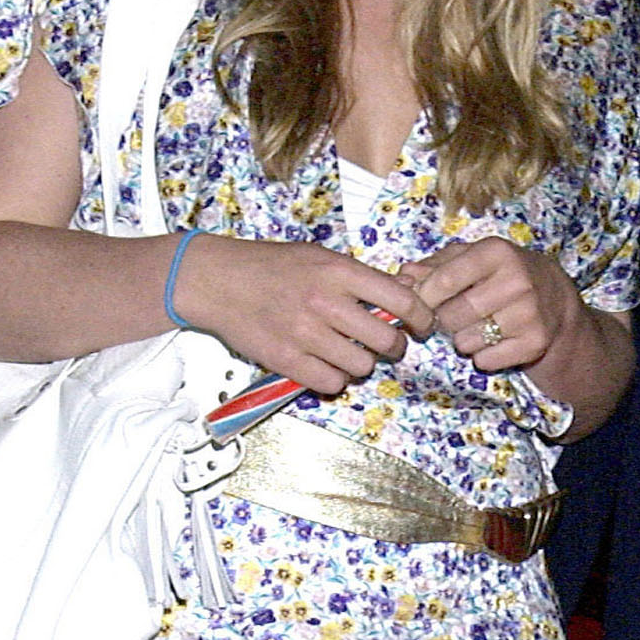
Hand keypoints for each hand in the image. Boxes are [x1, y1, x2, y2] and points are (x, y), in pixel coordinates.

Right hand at [177, 237, 431, 397]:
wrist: (217, 280)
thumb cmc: (270, 266)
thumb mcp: (319, 256)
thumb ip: (359, 276)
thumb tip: (406, 290)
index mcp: (338, 271)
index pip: (401, 300)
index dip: (421, 317)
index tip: (422, 326)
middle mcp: (325, 302)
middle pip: (386, 340)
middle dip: (393, 347)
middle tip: (386, 345)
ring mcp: (305, 333)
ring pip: (361, 365)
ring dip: (361, 363)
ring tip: (348, 352)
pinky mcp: (286, 360)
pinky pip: (332, 383)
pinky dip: (335, 379)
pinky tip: (326, 365)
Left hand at [406, 236, 582, 373]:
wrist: (555, 299)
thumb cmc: (501, 274)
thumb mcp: (471, 259)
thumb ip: (434, 266)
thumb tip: (402, 277)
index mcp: (496, 252)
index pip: (443, 282)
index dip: (422, 298)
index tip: (419, 306)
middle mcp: (516, 281)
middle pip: (452, 315)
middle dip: (443, 321)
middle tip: (451, 318)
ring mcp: (528, 314)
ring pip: (466, 341)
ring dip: (462, 340)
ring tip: (477, 327)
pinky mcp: (534, 343)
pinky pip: (485, 360)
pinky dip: (482, 357)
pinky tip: (494, 342)